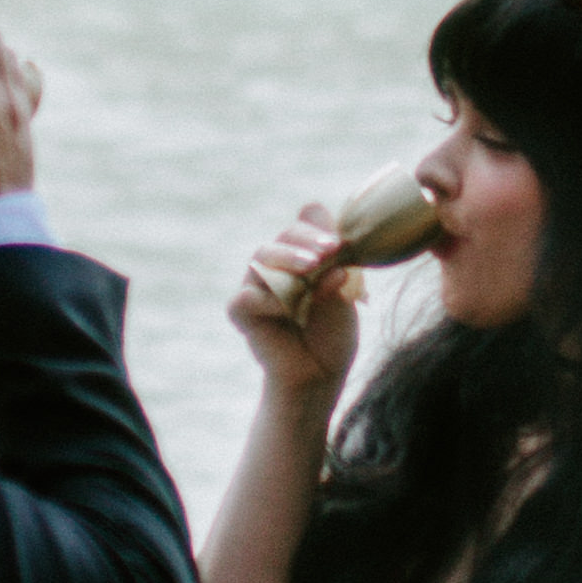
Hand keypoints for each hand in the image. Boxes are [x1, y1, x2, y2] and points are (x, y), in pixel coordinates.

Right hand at [227, 206, 361, 405]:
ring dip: (289, 263)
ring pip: (261, 260)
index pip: (299, 230)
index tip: (338, 244)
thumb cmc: (331, 333)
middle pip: (279, 240)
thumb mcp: (340, 289)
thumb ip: (329, 254)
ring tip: (314, 272)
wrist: (320, 376)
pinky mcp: (241, 313)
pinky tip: (293, 306)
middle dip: (304, 243)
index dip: (315, 232)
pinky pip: (247, 297)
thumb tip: (313, 206)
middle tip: (328, 253)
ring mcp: (254, 288)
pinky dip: (271, 299)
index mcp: (297, 259)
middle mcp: (272, 268)